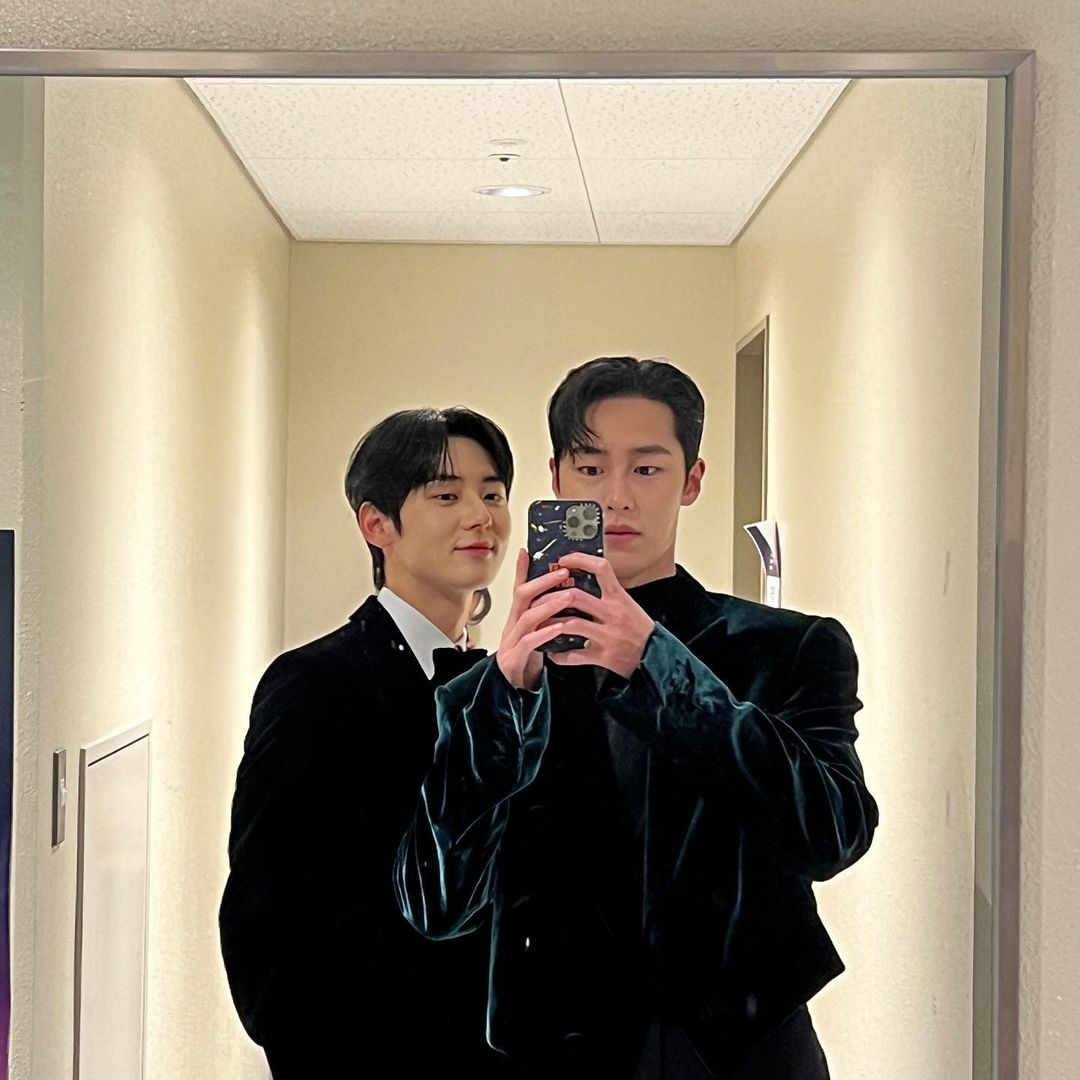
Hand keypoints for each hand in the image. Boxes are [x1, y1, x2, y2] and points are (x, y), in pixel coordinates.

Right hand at [496, 549, 582, 690]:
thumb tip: (560, 592)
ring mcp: (511, 641)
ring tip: (567, 597)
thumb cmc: (528, 655)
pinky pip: (529, 643)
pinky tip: (559, 628)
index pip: (521, 587)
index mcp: (518, 616)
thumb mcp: (535, 629)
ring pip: (527, 618)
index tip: (530, 551)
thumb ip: (544, 611)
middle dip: (542, 582)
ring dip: (548, 605)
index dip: (524, 569)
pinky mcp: (514, 658)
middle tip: (563, 572)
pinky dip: (545, 634)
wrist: (514, 686)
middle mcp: (512, 624)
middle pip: (522, 596)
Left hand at [540, 553, 656, 678]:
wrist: (655, 655)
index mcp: (619, 597)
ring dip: (550, 624)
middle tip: (538, 599)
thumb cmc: (638, 628)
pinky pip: (575, 655)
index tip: (563, 560)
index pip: (601, 569)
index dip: (580, 560)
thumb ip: (607, 593)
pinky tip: (552, 652)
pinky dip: (560, 655)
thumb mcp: (627, 603)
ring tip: (538, 624)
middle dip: (551, 597)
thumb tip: (582, 577)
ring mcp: (608, 636)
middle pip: (576, 597)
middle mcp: (613, 613)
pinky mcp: (604, 656)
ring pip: (571, 625)